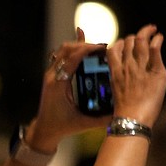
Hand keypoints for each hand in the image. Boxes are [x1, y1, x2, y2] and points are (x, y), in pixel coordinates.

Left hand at [27, 28, 105, 150]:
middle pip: (66, 50)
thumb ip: (102, 118)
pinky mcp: (51, 75)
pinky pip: (60, 55)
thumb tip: (122, 112)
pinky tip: (81, 35)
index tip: (103, 47)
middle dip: (85, 45)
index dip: (87, 49)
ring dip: (79, 45)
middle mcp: (51, 77)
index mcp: (58, 86)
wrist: (44, 130)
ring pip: (62, 50)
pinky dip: (72, 47)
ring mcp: (49, 75)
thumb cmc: (62, 127)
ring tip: (96, 48)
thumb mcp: (84, 123)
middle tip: (103, 48)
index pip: (71, 59)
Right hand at [108, 24, 165, 125]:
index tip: (126, 43)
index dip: (120, 43)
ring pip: (141, 41)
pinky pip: (155, 50)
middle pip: (128, 41)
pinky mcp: (156, 71)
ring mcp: (141, 68)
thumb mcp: (116, 91)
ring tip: (153, 31)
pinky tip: (160, 38)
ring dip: (147, 32)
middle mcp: (127, 67)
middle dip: (136, 35)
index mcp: (115, 72)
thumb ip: (119, 78)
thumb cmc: (123, 111)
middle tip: (143, 34)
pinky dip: (158, 40)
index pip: (114, 49)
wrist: (132, 119)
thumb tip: (121, 75)